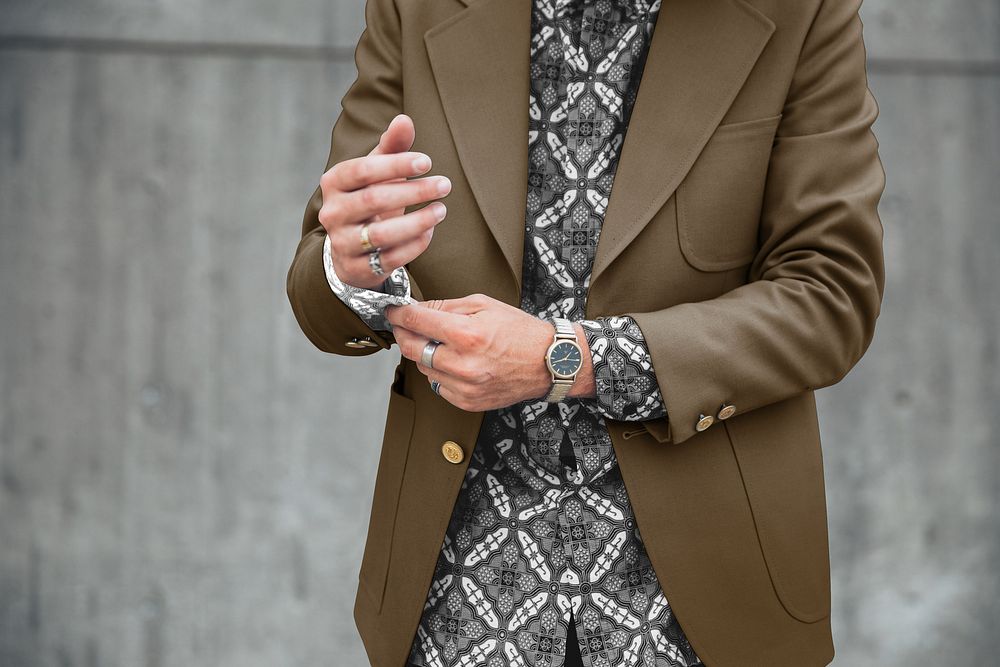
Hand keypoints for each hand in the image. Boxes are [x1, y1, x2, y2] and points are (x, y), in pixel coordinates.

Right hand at [318, 114, 449, 289]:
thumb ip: (392, 147)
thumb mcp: (377, 172)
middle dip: (413, 191)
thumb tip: (405, 119)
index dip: (395, 164)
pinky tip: (431, 231)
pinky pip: (391, 258)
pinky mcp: (358, 268)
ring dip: (418, 221)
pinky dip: (414, 245)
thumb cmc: (369, 198)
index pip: (363, 170)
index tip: (427, 162)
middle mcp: (332, 213)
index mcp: (334, 182)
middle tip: (445, 184)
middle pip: (374, 200)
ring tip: (442, 209)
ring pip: (382, 234)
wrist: (351, 248)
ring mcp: (343, 243)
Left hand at [386, 294, 594, 410]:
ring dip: (425, 354)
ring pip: (422, 367)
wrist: (548, 362)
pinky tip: (457, 363)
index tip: (393, 311)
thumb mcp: (484, 305)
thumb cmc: (520, 331)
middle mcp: (462, 364)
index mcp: (466, 334)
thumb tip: (418, 308)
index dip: (398, 314)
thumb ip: (446, 306)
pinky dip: (440, 372)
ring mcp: (464, 386)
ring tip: (445, 344)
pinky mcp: (467, 401)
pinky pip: (437, 384)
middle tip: (407, 326)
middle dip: (404, 334)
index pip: (415, 321)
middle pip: (410, 348)